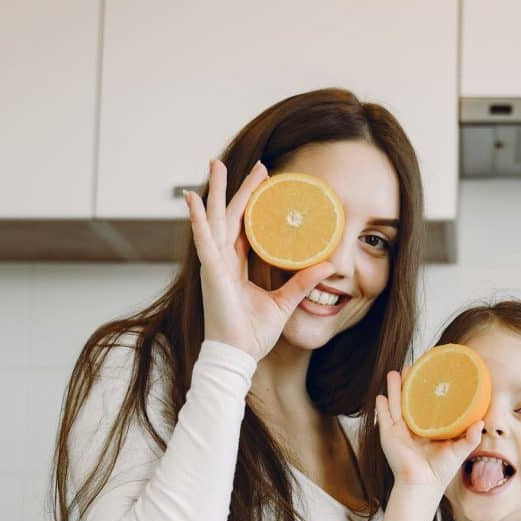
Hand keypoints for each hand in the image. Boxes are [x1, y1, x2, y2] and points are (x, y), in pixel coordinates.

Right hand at [184, 160, 334, 359]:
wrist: (239, 356)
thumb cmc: (253, 334)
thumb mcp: (284, 302)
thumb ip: (302, 282)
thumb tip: (328, 267)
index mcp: (236, 266)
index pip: (245, 226)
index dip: (254, 203)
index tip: (266, 180)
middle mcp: (222, 261)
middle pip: (230, 216)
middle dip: (239, 188)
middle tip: (256, 164)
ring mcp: (214, 265)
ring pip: (215, 219)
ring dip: (215, 191)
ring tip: (215, 165)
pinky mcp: (211, 273)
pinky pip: (203, 241)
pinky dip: (198, 219)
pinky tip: (193, 199)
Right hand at [374, 371, 483, 496]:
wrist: (423, 485)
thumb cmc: (441, 470)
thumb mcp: (459, 450)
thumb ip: (470, 437)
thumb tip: (482, 422)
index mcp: (427, 429)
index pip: (426, 405)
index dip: (426, 391)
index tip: (430, 374)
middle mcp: (412, 428)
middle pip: (408, 400)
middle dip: (408, 384)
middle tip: (410, 367)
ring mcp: (399, 431)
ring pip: (395, 405)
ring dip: (393, 389)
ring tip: (393, 373)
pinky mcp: (389, 437)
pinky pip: (384, 419)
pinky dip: (381, 408)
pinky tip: (380, 396)